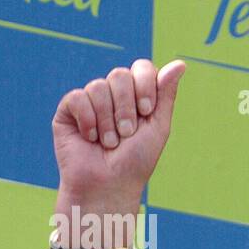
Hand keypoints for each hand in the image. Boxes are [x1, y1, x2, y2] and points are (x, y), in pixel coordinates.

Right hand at [50, 59, 185, 245]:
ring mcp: (90, 101)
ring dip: (108, 120)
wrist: (108, 185)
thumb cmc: (136, 161)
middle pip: (119, 75)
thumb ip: (166, 94)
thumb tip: (180, 63)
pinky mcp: (68, 110)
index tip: (146, 111)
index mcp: (137, 96)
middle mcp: (114, 95)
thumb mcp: (158, 127)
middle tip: (127, 135)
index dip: (144, 85)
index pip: (141, 68)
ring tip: (109, 143)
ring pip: (98, 86)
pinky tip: (90, 138)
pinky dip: (88, 120)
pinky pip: (77, 97)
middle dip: (126, 108)